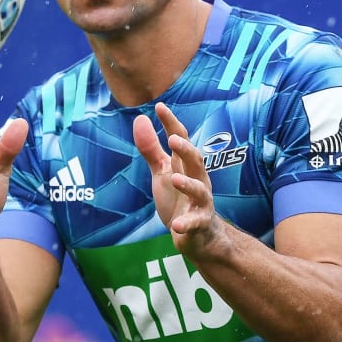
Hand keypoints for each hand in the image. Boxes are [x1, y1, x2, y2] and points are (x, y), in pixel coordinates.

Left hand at [132, 102, 222, 255]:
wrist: (199, 235)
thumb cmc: (180, 199)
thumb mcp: (162, 172)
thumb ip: (151, 148)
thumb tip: (141, 118)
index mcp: (185, 166)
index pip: (180, 140)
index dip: (171, 124)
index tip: (160, 106)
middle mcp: (197, 179)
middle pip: (195, 161)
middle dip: (186, 150)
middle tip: (173, 139)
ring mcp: (201, 202)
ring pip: (199, 190)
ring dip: (188, 184)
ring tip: (174, 178)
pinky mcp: (200, 223)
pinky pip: (195, 222)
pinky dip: (186, 224)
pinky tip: (176, 225)